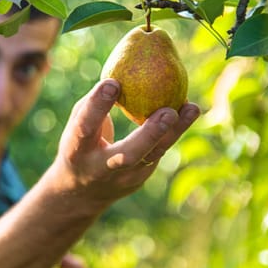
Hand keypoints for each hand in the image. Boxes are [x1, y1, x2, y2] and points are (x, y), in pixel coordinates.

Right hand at [50, 78, 199, 202]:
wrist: (82, 192)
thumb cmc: (80, 144)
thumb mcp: (77, 126)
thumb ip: (95, 106)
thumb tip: (123, 75)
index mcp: (76, 150)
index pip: (85, 128)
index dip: (97, 106)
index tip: (113, 83)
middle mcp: (101, 168)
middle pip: (128, 155)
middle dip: (149, 135)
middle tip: (168, 112)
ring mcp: (124, 178)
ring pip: (152, 156)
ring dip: (173, 132)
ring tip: (191, 108)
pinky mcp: (140, 179)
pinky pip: (159, 151)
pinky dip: (174, 131)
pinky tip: (188, 111)